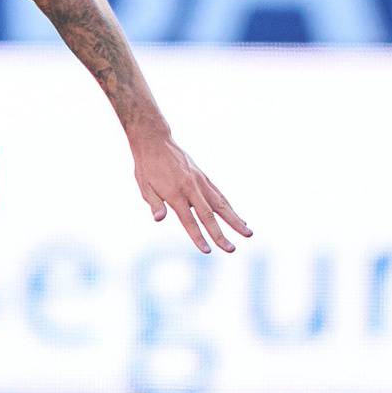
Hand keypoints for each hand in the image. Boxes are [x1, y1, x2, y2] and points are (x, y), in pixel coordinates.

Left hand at [132, 132, 251, 253]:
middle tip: (232, 250)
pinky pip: (219, 195)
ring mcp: (200, 182)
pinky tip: (238, 218)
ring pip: (221, 204)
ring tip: (248, 233)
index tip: (208, 251)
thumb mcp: (143, 186)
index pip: (188, 220)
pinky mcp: (204, 177)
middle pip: (209, 215)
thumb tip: (159, 219)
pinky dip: (230, 207)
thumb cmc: (147, 167)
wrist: (155, 141)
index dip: (198, 237)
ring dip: (235, 220)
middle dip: (221, 234)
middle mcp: (191, 188)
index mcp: (174, 193)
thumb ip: (153, 203)